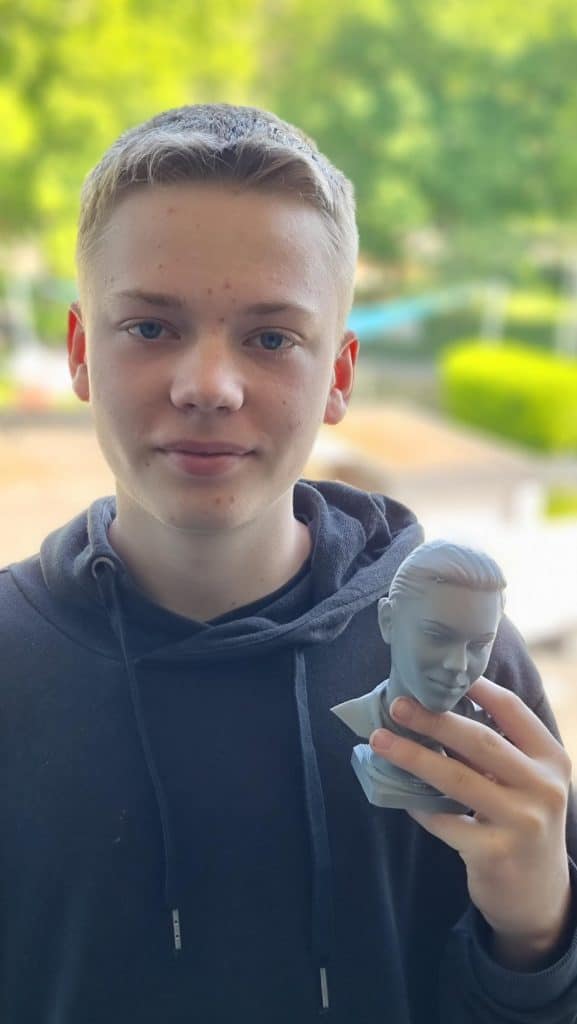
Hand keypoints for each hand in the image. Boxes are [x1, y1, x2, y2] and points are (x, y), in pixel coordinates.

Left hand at [370, 676, 572, 969]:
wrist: (539, 897)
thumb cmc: (522, 822)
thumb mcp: (526, 782)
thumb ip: (497, 749)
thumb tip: (437, 705)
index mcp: (551, 759)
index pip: (512, 710)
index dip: (475, 688)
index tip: (437, 674)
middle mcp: (544, 788)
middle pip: (481, 742)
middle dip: (434, 720)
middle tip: (397, 704)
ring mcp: (522, 823)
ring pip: (457, 779)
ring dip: (413, 756)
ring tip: (380, 739)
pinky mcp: (496, 853)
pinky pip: (445, 821)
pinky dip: (418, 804)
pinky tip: (396, 790)